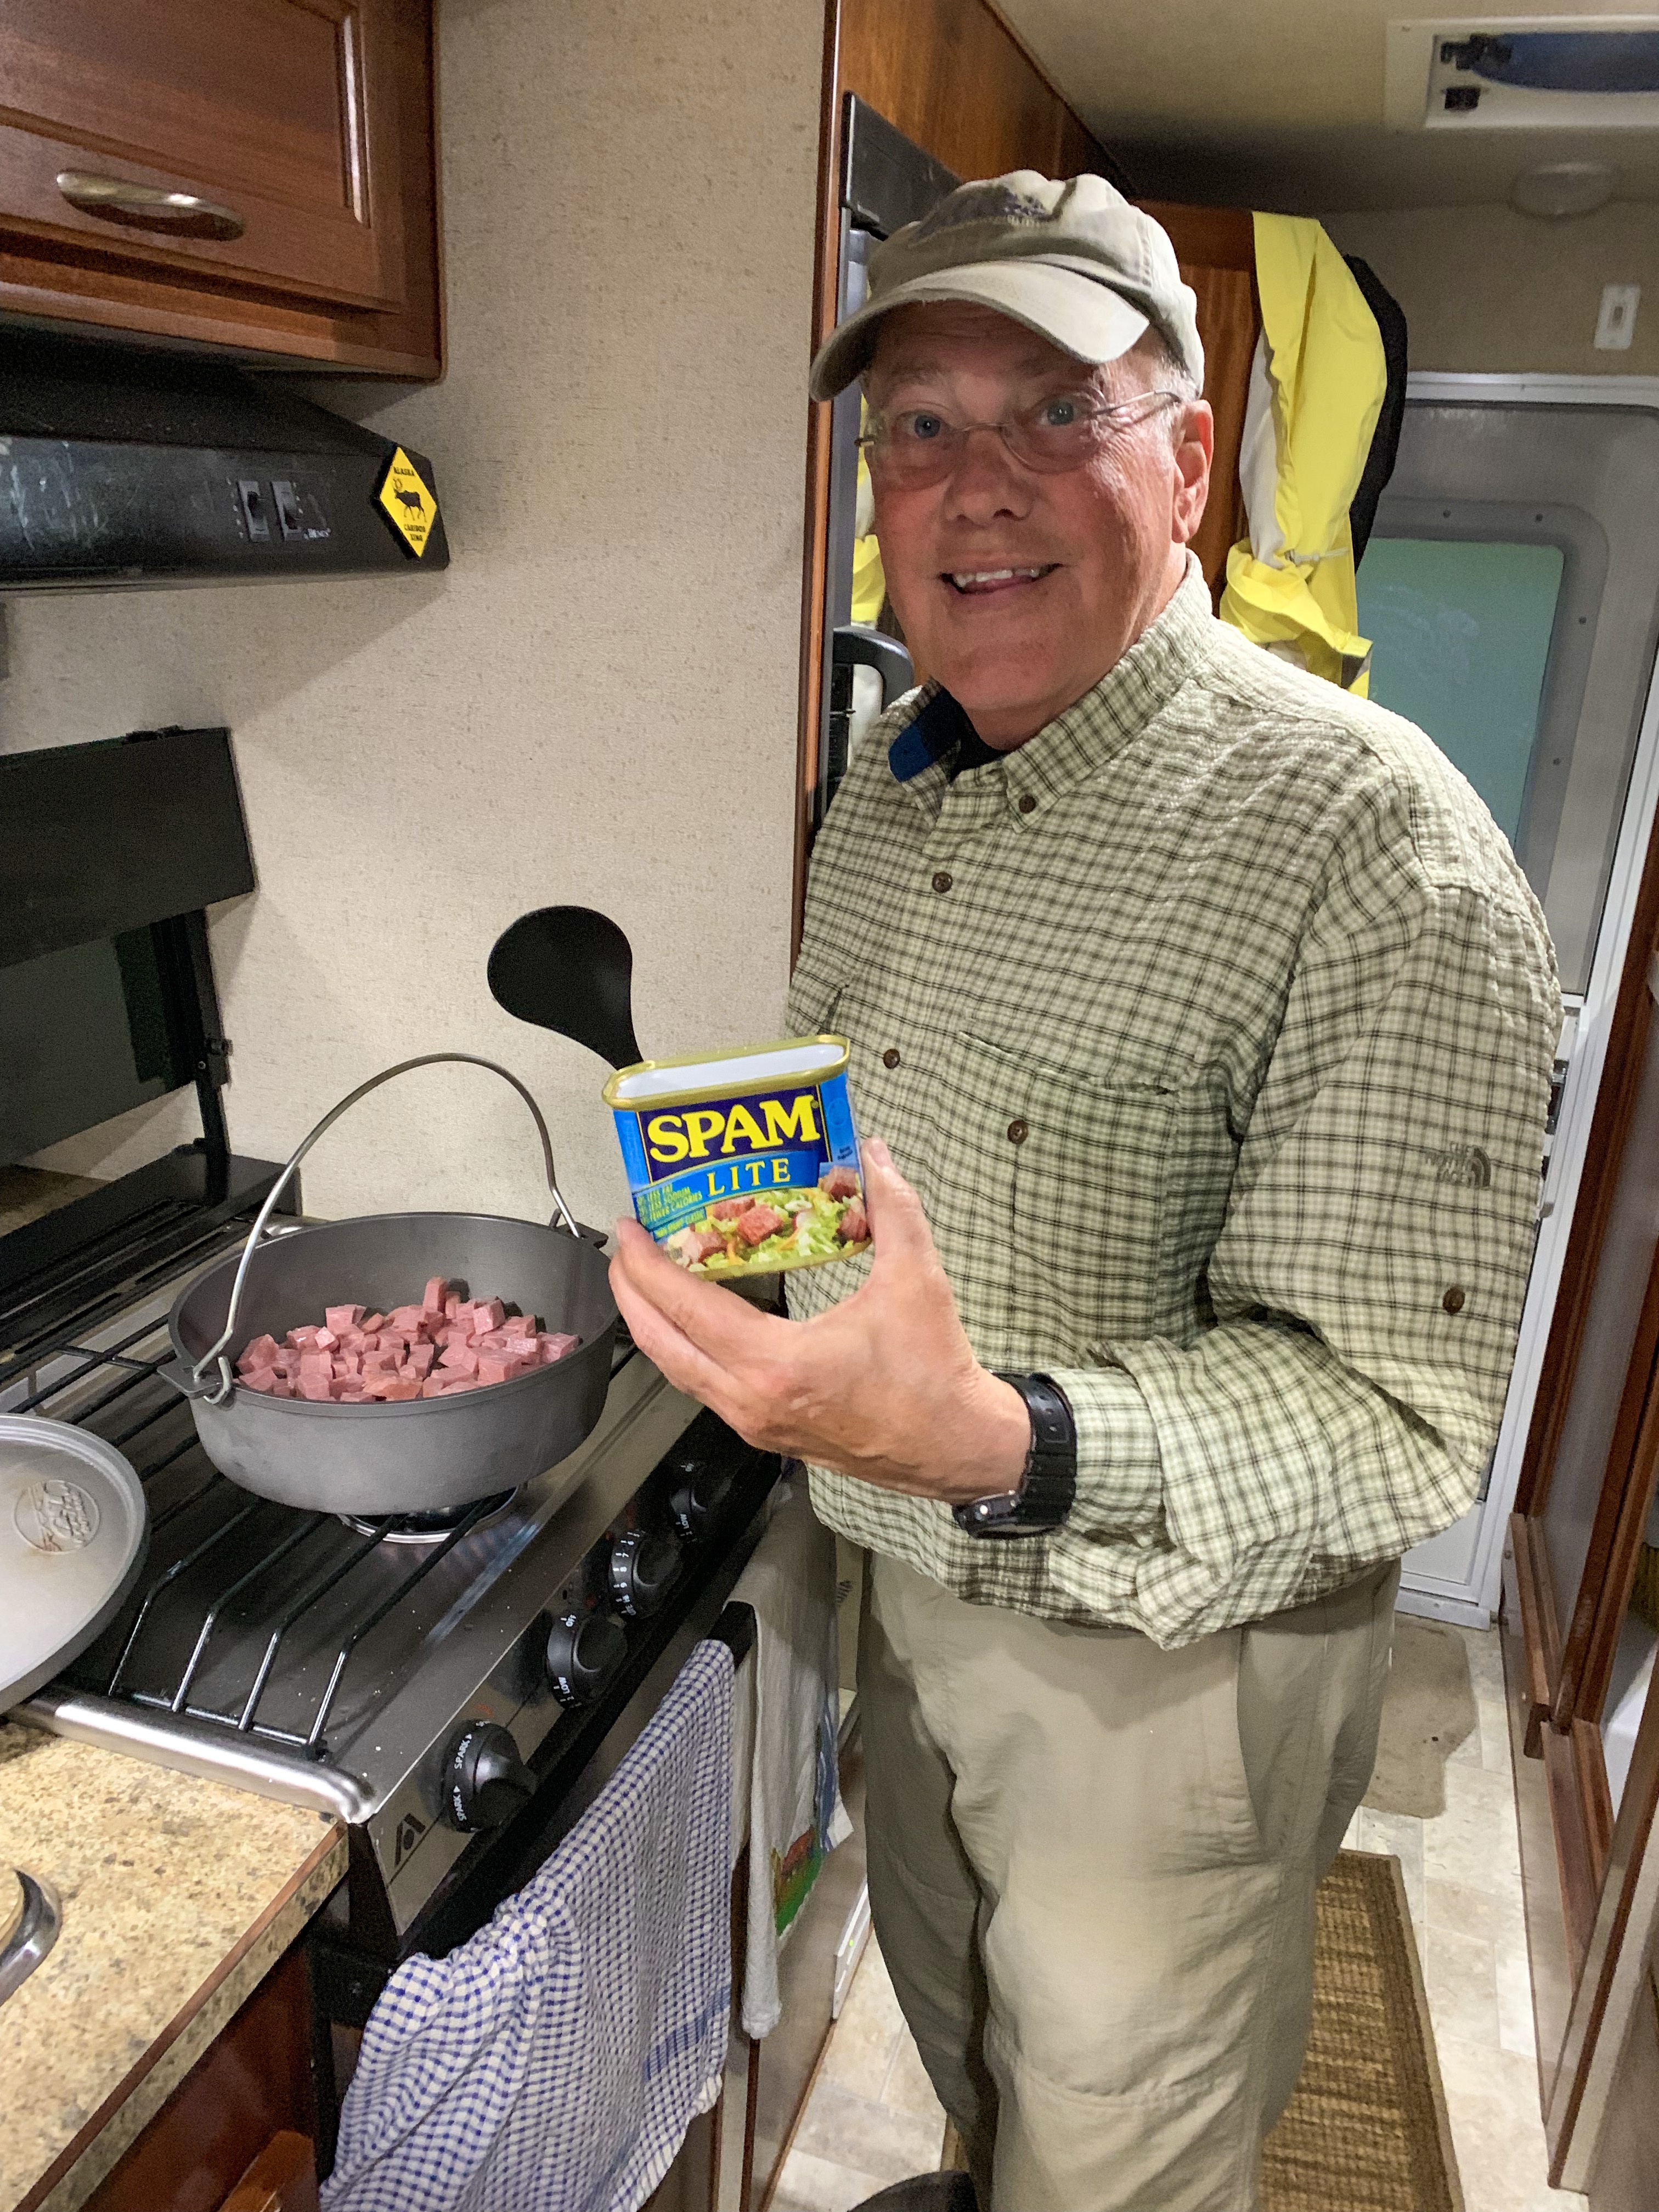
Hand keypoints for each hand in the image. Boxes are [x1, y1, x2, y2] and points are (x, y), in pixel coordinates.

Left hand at [608, 1139, 1029, 1501]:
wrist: (955, 1446)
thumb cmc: (933, 1373)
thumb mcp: (915, 1279)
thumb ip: (893, 1207)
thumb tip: (874, 1153)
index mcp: (777, 1363)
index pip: (686, 1307)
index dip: (647, 1265)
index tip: (628, 1229)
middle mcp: (751, 1400)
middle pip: (660, 1345)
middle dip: (630, 1294)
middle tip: (622, 1251)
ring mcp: (754, 1423)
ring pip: (677, 1372)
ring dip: (653, 1324)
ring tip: (646, 1281)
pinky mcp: (766, 1432)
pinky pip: (703, 1387)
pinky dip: (685, 1349)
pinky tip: (692, 1322)